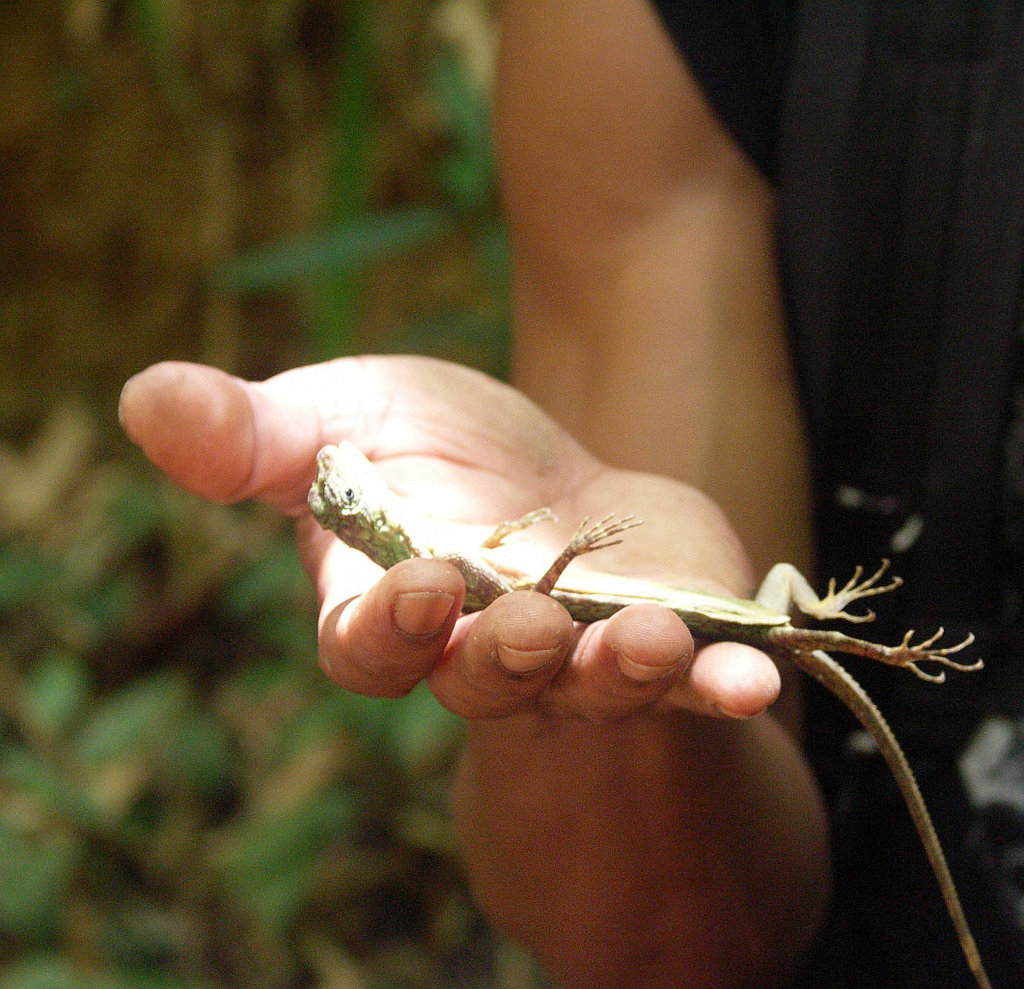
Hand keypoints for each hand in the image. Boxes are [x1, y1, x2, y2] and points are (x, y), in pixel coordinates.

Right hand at [120, 356, 826, 986]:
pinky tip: (756, 679)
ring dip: (617, 672)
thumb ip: (257, 433)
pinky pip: (689, 680)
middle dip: (502, 658)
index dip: (383, 630)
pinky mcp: (659, 645)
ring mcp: (575, 659)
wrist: (547, 473)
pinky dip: (719, 683)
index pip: (367, 647)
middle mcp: (479, 651)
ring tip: (647, 643)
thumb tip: (144, 398)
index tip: (414, 588)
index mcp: (391, 603)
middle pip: (482, 680)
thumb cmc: (432, 451)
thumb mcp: (344, 416)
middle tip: (525, 626)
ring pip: (586, 688)